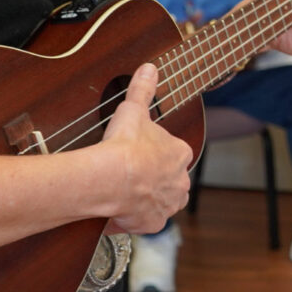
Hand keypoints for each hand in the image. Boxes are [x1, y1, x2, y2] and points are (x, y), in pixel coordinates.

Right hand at [100, 63, 192, 233]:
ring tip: (127, 193)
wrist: (111, 178)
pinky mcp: (152, 223)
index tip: (139, 151)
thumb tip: (150, 68)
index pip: (175, 152)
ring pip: (163, 202)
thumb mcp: (134, 110)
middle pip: (171, 179)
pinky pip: (146, 222)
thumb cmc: (125, 144)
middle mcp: (180, 181)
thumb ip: (143, 89)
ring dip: (148, 198)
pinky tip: (119, 213)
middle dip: (155, 177)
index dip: (156, 151)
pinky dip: (133, 219)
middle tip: (132, 174)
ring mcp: (167, 204)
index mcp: (180, 154)